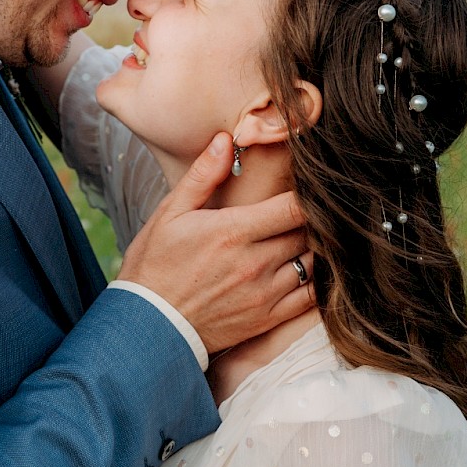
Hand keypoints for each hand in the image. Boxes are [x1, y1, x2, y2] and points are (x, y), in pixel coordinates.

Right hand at [117, 133, 312, 354]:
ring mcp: (264, 294)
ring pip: (313, 262)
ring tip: (306, 237)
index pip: (294, 206)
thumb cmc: (154, 266)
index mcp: (234, 231)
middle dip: (313, 218)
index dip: (308, 194)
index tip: (307, 186)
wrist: (148, 326)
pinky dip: (317, 281)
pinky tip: (307, 269)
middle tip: (309, 209)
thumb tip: (224, 140)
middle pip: (309, 232)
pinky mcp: (267, 319)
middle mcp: (255, 263)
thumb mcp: (170, 214)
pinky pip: (309, 298)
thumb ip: (203, 176)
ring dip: (314, 247)